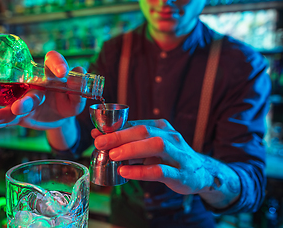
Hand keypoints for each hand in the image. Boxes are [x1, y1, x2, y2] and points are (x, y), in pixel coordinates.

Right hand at [0, 51, 86, 129]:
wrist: (58, 118)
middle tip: (19, 107)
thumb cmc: (67, 103)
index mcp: (51, 76)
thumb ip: (78, 90)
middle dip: (25, 100)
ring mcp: (24, 100)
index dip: (56, 63)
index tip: (62, 71)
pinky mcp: (18, 116)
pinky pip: (5, 119)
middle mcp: (35, 85)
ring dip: (3, 112)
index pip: (51, 62)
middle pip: (29, 90)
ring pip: (13, 106)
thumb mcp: (76, 101)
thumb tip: (78, 70)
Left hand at [92, 119, 212, 194]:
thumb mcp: (149, 147)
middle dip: (120, 136)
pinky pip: (160, 170)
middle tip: (100, 142)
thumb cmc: (169, 158)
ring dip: (132, 149)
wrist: (201, 173)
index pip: (135, 124)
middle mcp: (170, 137)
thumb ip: (128, 143)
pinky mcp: (180, 173)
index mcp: (161, 127)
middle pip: (144, 131)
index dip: (115, 129)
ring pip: (155, 146)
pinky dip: (141, 171)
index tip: (97, 135)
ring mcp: (177, 154)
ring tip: (112, 155)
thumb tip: (98, 137)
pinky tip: (125, 172)